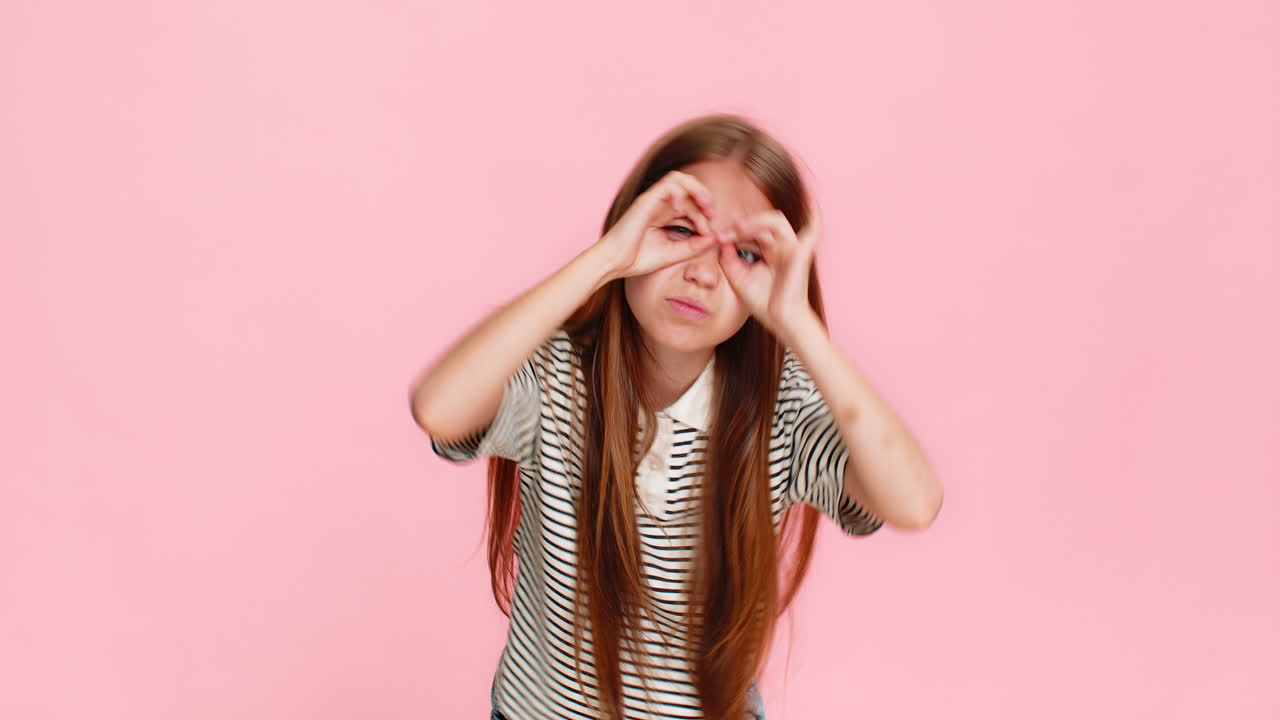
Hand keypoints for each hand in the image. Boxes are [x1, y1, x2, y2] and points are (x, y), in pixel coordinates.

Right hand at [595, 170, 719, 279]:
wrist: (613, 263)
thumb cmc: (637, 259)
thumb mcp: (673, 253)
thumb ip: (694, 246)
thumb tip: (714, 238)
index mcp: (665, 214)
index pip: (691, 204)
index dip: (705, 215)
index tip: (710, 233)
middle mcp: (659, 203)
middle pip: (687, 185)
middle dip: (704, 197)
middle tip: (712, 214)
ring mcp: (652, 199)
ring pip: (679, 178)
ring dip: (696, 190)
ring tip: (704, 208)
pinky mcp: (646, 200)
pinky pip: (668, 184)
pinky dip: (680, 193)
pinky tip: (682, 211)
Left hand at [716, 201, 822, 339]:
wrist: (781, 320)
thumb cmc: (764, 304)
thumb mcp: (738, 278)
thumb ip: (728, 259)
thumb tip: (721, 242)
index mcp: (769, 252)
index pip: (751, 232)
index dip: (734, 231)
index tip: (717, 237)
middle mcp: (782, 246)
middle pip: (761, 223)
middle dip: (741, 226)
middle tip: (723, 234)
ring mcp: (793, 247)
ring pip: (775, 220)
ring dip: (755, 221)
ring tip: (739, 229)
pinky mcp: (802, 252)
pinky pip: (812, 228)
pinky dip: (813, 213)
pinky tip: (810, 200)